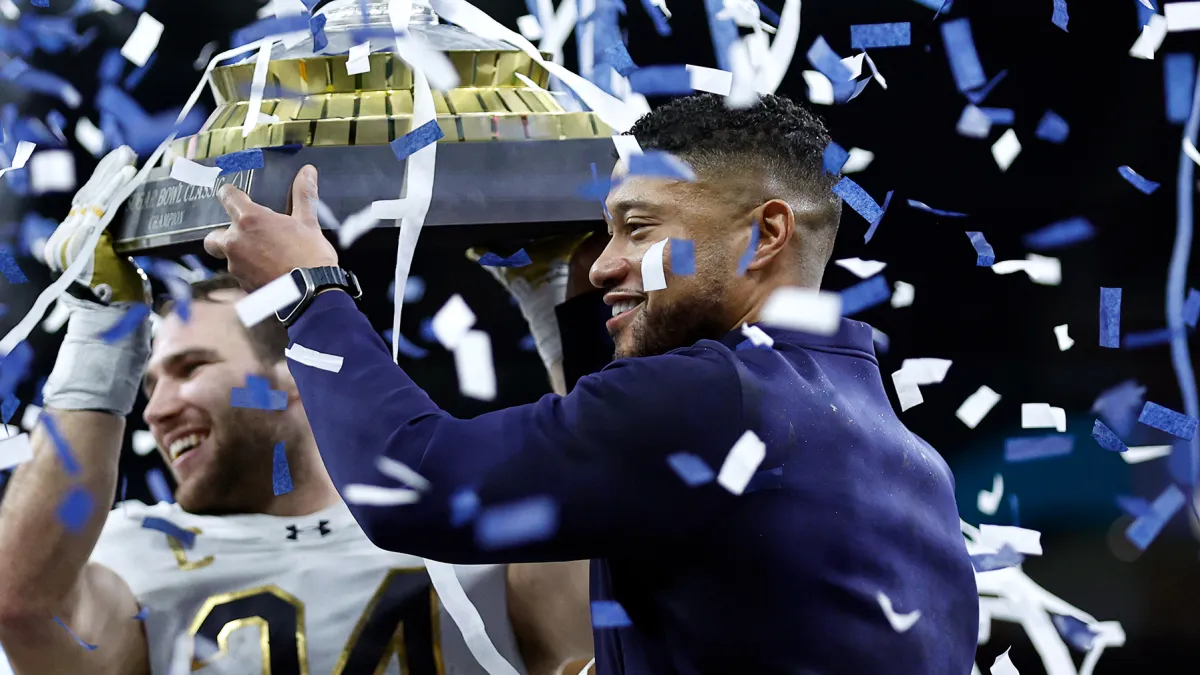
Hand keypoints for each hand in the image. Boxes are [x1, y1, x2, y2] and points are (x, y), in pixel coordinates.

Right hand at [43, 145, 147, 304]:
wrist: (109, 322)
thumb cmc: (117, 297)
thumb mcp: (110, 264)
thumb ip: (110, 243)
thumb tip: (125, 223)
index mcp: (71, 242)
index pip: (86, 206)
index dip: (101, 183)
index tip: (117, 164)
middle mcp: (66, 239)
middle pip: (87, 198)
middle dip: (106, 173)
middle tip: (125, 153)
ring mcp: (72, 241)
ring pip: (94, 200)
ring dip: (111, 176)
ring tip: (128, 159)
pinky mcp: (85, 243)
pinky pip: (102, 210)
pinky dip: (115, 191)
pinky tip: (128, 176)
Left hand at [204, 165, 338, 290]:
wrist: (313, 294)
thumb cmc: (310, 257)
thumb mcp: (308, 222)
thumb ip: (303, 195)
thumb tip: (308, 171)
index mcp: (250, 220)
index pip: (227, 197)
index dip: (231, 194)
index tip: (235, 195)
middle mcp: (236, 242)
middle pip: (213, 236)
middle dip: (224, 235)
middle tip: (246, 235)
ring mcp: (236, 266)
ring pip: (228, 257)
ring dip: (240, 255)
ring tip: (264, 256)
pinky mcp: (243, 285)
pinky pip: (240, 275)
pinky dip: (251, 272)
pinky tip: (269, 272)